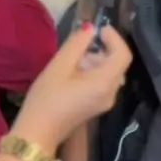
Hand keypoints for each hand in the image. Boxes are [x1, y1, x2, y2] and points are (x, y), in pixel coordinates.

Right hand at [16, 26, 130, 154]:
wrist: (37, 133)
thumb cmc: (46, 98)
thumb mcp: (59, 65)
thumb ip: (77, 43)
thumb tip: (90, 28)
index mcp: (105, 82)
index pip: (123, 54)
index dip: (114, 38)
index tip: (98, 29)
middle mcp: (111, 93)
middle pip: (117, 64)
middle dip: (101, 51)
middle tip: (77, 48)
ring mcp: (105, 102)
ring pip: (109, 73)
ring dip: (94, 62)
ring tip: (70, 62)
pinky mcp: (97, 107)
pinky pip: (102, 84)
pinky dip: (92, 73)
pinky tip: (71, 75)